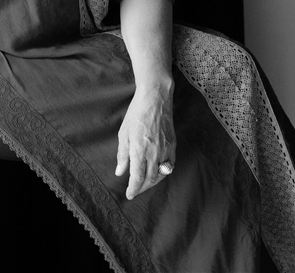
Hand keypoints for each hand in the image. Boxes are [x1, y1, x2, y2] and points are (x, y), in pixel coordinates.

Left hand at [115, 84, 175, 199]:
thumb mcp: (124, 133)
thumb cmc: (136, 113)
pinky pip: (170, 165)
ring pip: (161, 174)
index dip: (133, 188)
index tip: (129, 194)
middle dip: (142, 188)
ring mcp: (166, 149)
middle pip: (150, 179)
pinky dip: (164, 172)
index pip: (137, 177)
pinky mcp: (173, 145)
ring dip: (152, 182)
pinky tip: (158, 173)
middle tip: (135, 190)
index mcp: (139, 150)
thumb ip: (122, 155)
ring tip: (144, 184)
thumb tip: (120, 172)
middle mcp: (154, 152)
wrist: (156, 99)